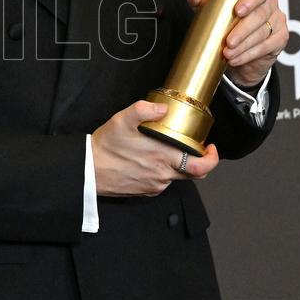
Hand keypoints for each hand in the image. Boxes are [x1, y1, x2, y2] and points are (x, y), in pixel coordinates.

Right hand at [91, 101, 218, 196]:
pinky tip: (150, 161)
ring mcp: (154, 185)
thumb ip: (144, 110)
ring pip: (176, 176)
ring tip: (164, 150)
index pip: (201, 167)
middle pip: (193, 173)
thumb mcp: (122, 120)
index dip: (212, 159)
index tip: (210, 148)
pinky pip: (162, 182)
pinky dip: (162, 171)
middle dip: (197, 160)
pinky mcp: (145, 191)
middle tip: (194, 147)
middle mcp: (162, 175)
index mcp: (162, 157)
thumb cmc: (104, 147)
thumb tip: (163, 108)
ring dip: (176, 164)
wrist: (88, 171)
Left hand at [187, 0, 288, 87]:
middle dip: (243, 29)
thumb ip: (202, 0)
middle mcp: (269, 4)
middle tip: (228, 41)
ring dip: (244, 45)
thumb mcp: (211, 13)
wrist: (237, 55)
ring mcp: (278, 22)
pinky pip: (267, 46)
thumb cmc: (226, 26)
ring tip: (228, 53)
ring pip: (263, 32)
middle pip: (260, 14)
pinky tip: (236, 59)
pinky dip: (249, 54)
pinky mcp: (280, 39)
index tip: (237, 10)